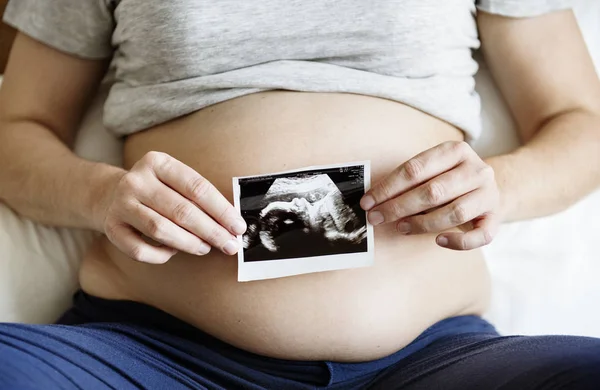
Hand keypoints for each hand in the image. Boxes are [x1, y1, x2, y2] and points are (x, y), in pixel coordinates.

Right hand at [94, 151, 246, 263]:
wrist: (108, 194)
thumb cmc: (155, 190)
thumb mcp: (174, 180)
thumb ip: (198, 197)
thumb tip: (231, 223)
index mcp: (158, 162)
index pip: (197, 187)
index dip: (221, 210)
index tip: (238, 226)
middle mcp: (137, 180)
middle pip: (182, 210)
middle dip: (211, 231)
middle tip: (229, 244)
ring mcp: (121, 204)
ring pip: (161, 230)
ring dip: (189, 243)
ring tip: (205, 248)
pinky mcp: (111, 227)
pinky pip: (140, 250)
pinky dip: (161, 255)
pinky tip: (173, 251)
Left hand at [360, 141, 500, 249]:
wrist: (493, 187)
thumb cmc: (451, 180)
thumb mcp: (434, 170)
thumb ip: (410, 181)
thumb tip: (374, 200)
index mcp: (455, 150)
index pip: (415, 169)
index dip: (388, 187)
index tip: (367, 201)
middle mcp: (476, 169)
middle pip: (432, 191)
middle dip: (398, 207)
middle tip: (376, 217)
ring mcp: (489, 193)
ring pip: (454, 212)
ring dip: (421, 223)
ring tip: (400, 227)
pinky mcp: (496, 217)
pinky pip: (479, 236)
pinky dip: (458, 241)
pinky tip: (439, 241)